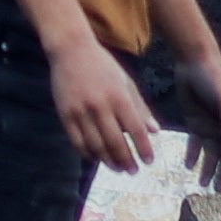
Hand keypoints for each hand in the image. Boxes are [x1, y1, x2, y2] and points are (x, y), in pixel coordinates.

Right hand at [50, 39, 159, 170]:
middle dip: (127, 160)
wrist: (70, 49)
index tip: (149, 161)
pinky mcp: (65, 113)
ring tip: (117, 168)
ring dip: (108, 161)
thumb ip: (141, 107)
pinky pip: (77, 141)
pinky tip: (96, 157)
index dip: (144, 149)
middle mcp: (100, 106)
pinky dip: (87, 153)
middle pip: (116, 142)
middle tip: (133, 171)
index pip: (136, 130)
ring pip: (96, 145)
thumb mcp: (126, 82)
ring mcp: (80, 111)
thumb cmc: (103, 65)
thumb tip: (155, 132)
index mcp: (119, 97)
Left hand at [175, 54, 220, 182]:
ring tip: (201, 183)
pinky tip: (187, 165)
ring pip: (211, 152)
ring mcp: (211, 124)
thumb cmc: (214, 77)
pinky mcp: (195, 121)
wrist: (193, 60)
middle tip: (215, 189)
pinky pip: (196, 142)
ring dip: (207, 167)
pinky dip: (193, 154)